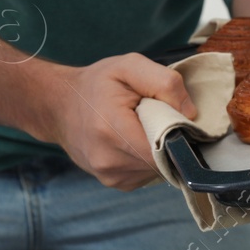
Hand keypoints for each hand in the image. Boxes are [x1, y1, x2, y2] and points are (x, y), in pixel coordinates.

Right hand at [46, 54, 196, 190]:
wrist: (59, 106)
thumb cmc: (96, 84)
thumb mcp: (129, 66)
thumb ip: (164, 83)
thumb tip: (190, 115)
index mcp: (112, 131)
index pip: (165, 148)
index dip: (179, 132)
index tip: (174, 115)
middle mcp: (109, 162)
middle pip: (165, 159)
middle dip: (169, 139)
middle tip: (155, 116)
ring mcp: (111, 177)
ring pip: (158, 169)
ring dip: (159, 150)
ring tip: (141, 127)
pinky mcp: (115, 183)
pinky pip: (147, 173)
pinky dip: (148, 157)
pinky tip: (134, 139)